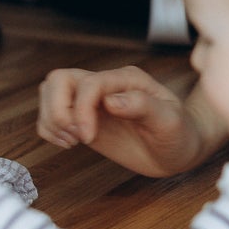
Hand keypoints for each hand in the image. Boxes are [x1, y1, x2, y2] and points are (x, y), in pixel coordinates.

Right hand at [36, 66, 207, 177]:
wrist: (179, 149)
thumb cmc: (179, 134)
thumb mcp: (170, 121)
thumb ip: (143, 106)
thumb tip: (110, 101)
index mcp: (126, 80)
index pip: (89, 84)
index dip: (81, 110)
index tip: (88, 139)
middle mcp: (105, 85)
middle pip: (59, 80)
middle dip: (58, 110)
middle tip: (77, 137)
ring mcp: (92, 101)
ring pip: (50, 92)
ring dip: (53, 119)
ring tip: (73, 141)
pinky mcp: (84, 118)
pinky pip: (51, 114)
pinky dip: (50, 129)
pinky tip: (69, 143)